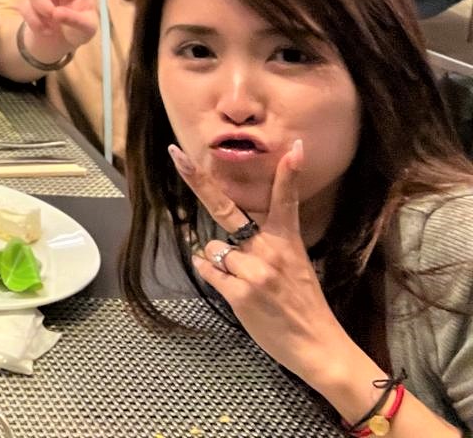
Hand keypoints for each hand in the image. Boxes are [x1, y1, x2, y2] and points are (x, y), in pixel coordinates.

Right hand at [13, 0, 97, 57]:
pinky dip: (36, 23)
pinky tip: (46, 30)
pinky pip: (25, 9)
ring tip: (52, 26)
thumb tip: (56, 13)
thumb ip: (75, 20)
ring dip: (42, 10)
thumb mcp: (87, 28)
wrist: (61, 43)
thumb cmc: (79, 29)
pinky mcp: (27, 5)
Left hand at [175, 140, 353, 383]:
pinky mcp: (238, 293)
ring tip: (247, 282)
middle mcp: (268, 250)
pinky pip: (208, 270)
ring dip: (220, 262)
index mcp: (287, 241)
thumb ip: (269, 243)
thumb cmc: (303, 305)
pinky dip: (212, 275)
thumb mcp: (297, 265)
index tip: (293, 147)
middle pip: (225, 208)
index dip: (288, 174)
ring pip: (212, 249)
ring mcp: (253, 271)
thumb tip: (236, 231)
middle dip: (197, 180)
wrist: (317, 346)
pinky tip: (233, 289)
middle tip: (175, 154)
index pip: (286, 200)